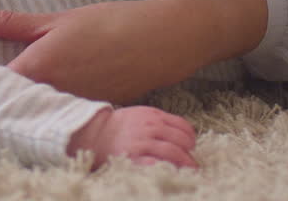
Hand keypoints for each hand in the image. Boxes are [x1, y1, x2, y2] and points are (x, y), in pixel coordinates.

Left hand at [0, 0, 267, 103]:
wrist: (159, 40)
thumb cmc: (108, 22)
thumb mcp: (56, 18)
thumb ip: (9, 22)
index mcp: (36, 67)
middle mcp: (50, 94)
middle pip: (8, 101)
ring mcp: (69, 107)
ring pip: (31, 110)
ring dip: (16, 102)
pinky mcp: (86, 114)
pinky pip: (55, 113)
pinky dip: (42, 107)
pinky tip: (36, 98)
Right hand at [67, 107, 197, 168]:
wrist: (96, 133)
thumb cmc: (121, 126)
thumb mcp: (141, 114)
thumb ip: (160, 120)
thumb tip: (182, 133)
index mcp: (153, 115)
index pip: (182, 125)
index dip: (191, 137)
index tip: (191, 145)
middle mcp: (149, 127)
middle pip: (180, 139)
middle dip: (189, 151)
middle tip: (191, 160)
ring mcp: (142, 142)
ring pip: (172, 151)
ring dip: (185, 162)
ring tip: (190, 169)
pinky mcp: (133, 157)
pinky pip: (155, 163)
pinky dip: (167, 167)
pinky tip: (173, 172)